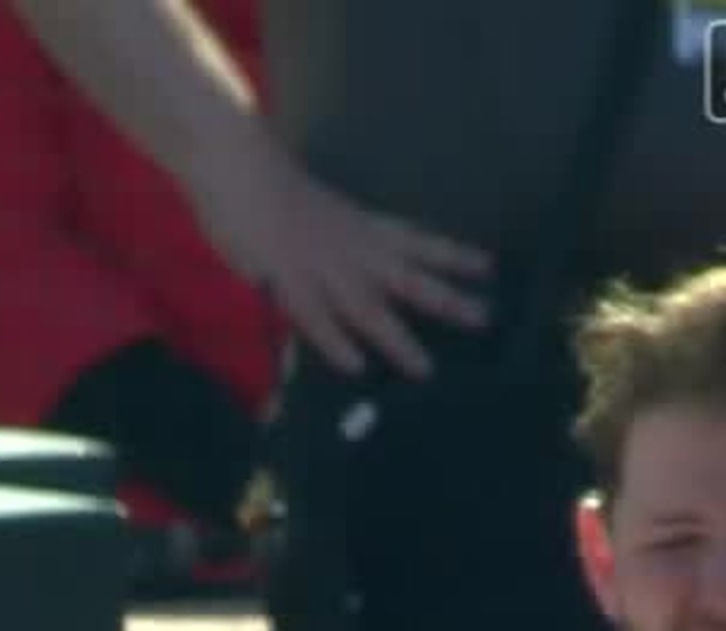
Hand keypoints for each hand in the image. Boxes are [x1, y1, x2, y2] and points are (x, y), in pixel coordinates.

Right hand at [180, 120, 489, 379]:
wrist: (237, 166)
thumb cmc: (265, 183)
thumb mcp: (308, 210)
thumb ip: (327, 236)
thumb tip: (342, 256)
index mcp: (357, 224)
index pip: (415, 240)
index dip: (451, 254)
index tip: (488, 266)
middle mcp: (351, 247)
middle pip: (407, 279)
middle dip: (446, 300)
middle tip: (484, 319)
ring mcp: (321, 267)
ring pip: (368, 308)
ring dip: (397, 339)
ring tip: (425, 369)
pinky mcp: (287, 281)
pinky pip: (315, 318)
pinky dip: (336, 342)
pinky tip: (356, 366)